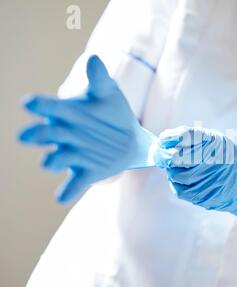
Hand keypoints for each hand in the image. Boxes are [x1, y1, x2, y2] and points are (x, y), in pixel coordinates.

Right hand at [19, 55, 169, 203]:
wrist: (130, 137)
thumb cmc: (112, 111)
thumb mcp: (108, 93)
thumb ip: (100, 79)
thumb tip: (94, 59)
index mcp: (65, 113)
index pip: (49, 107)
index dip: (39, 106)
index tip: (30, 103)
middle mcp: (63, 134)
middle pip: (45, 135)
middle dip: (36, 136)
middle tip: (26, 137)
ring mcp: (73, 154)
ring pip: (55, 159)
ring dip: (52, 160)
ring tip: (50, 162)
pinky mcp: (85, 173)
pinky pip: (73, 185)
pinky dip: (66, 192)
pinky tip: (60, 197)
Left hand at [159, 127, 236, 222]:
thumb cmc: (229, 161)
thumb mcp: (217, 142)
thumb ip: (193, 139)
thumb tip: (164, 140)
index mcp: (215, 142)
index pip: (186, 135)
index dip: (170, 137)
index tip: (163, 140)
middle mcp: (211, 160)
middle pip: (175, 157)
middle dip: (164, 156)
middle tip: (161, 154)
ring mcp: (207, 180)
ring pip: (174, 174)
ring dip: (173, 171)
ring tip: (183, 168)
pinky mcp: (203, 196)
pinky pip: (179, 189)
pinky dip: (178, 184)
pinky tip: (187, 180)